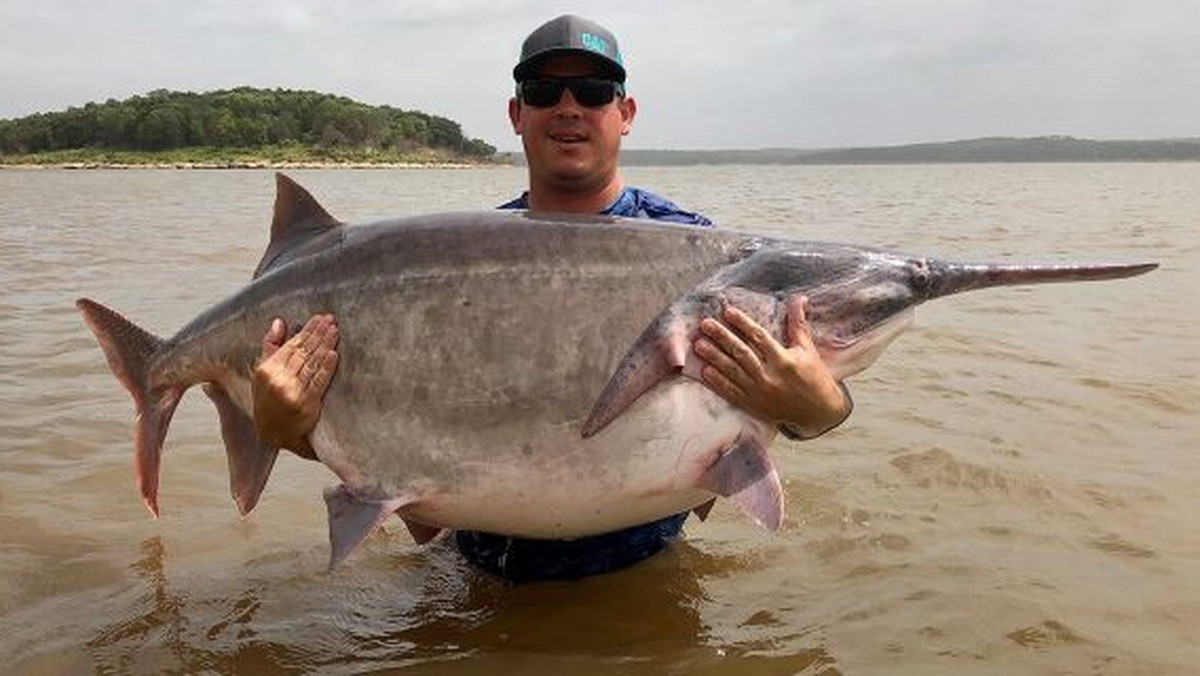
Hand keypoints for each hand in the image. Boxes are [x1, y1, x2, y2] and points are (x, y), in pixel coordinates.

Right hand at [252, 314, 338, 457]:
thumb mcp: (261, 375)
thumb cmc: (268, 401)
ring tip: (335, 331)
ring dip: (325, 345)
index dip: (307, 330)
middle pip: (304, 352)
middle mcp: (278, 379)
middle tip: (332, 321)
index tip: (320, 318)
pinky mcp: (306, 404)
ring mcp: (292, 392)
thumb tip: (279, 322)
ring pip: (312, 363)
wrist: (273, 435)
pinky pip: (318, 381)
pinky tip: (334, 354)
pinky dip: (327, 367)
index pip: (291, 345)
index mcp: (267, 370)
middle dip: (319, 334)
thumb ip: (270, 347)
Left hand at [693, 299, 848, 436]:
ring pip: (732, 372)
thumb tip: (799, 298)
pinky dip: (717, 382)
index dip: (743, 323)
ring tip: (699, 345)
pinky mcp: (752, 405)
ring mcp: (759, 393)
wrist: (818, 413)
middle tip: (706, 324)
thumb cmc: (814, 377)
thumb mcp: (808, 350)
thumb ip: (798, 324)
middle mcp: (769, 376)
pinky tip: (704, 371)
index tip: (728, 311)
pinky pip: (731, 393)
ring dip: (714, 357)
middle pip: (741, 353)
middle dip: (722, 337)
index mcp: (783, 360)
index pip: (759, 337)